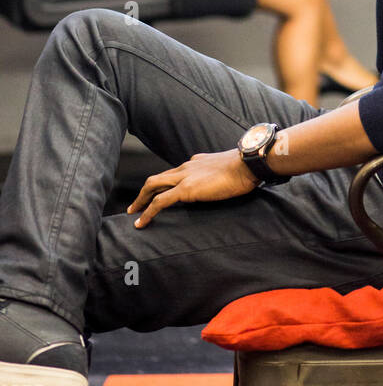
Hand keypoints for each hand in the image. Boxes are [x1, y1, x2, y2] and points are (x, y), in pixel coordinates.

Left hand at [126, 149, 257, 227]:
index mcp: (196, 162)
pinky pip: (159, 202)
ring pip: (153, 185)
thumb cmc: (244, 167)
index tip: (158, 194)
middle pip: (157, 178)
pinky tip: (141, 223)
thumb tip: (222, 184)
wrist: (247, 164)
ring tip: (133, 213)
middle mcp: (186, 166)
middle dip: (144, 192)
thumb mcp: (228, 170)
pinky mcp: (185, 189)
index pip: (174, 173)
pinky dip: (148, 212)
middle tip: (136, 206)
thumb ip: (219, 175)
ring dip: (141, 200)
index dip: (163, 185)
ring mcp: (184, 176)